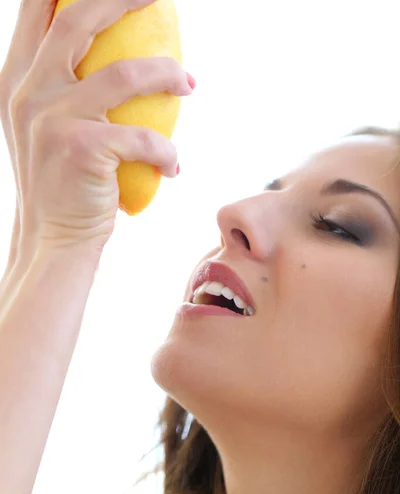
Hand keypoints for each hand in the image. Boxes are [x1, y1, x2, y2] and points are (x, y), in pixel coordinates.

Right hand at [0, 0, 193, 253]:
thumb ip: (61, 85)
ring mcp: (51, 119)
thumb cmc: (62, 182)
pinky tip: (174, 165)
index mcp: (18, 78)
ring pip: (124, 75)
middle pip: (79, 19)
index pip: (38, 8)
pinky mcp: (81, 149)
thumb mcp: (46, 126)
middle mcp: (29, 91)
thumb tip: (110, 52)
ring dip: (168, 74)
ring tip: (189, 84)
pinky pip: (143, 137)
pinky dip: (167, 150)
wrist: (53, 238)